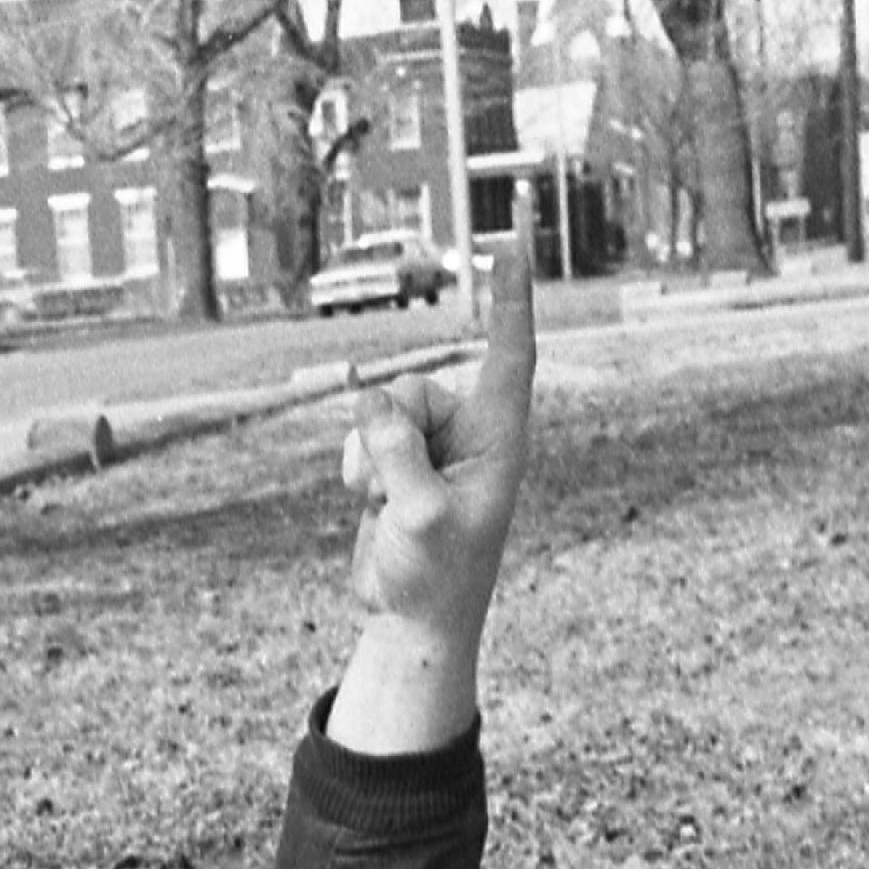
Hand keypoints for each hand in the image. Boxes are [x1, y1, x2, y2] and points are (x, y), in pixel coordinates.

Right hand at [339, 240, 537, 636]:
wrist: (411, 619)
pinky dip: (356, 470)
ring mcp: (430, 447)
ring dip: (367, 459)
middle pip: (413, 390)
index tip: (511, 249)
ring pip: (379, 411)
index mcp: (498, 440)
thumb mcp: (419, 516)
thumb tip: (368, 397)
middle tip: (392, 493)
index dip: (509, 302)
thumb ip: (396, 453)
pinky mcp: (397, 462)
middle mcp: (468, 434)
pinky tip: (372, 506)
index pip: (508, 356)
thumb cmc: (436, 576)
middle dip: (387, 433)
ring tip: (384, 505)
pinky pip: (361, 437)